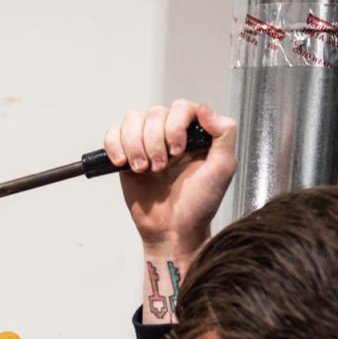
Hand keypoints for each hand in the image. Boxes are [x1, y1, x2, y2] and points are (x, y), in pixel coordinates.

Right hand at [104, 99, 236, 256]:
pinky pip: (113, 134)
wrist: (173, 230)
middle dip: (154, 141)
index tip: (178, 152)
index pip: (181, 108)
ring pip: (132, 120)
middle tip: (160, 168)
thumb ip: (225, 133)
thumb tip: (204, 108)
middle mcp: (170, 134)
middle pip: (154, 113)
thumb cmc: (200, 204)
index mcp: (194, 133)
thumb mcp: (223, 168)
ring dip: (135, 145)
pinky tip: (123, 164)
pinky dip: (114, 146)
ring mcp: (146, 144)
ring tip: (143, 170)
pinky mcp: (126, 156)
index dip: (175, 126)